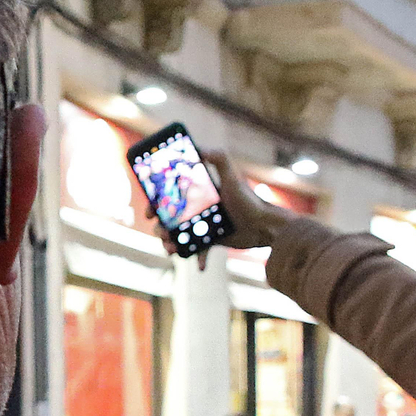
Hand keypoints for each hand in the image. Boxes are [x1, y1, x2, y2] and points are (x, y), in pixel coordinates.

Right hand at [150, 149, 293, 268]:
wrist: (265, 226)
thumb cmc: (250, 200)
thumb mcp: (232, 176)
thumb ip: (218, 158)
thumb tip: (199, 147)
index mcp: (198, 191)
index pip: (170, 195)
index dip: (156, 202)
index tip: (150, 210)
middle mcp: (198, 207)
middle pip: (170, 217)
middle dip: (161, 226)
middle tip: (161, 232)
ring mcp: (203, 225)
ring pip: (179, 235)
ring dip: (171, 243)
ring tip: (172, 249)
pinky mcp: (211, 240)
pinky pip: (198, 250)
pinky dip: (197, 258)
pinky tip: (200, 267)